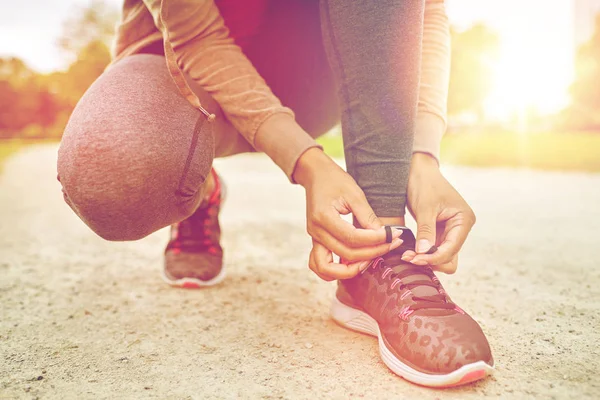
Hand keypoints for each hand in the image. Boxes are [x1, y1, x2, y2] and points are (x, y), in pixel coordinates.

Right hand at [293, 148, 403, 280]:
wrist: (315, 175)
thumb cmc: (335, 180)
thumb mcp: (355, 193)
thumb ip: (367, 216)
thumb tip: (382, 235)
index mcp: (323, 217)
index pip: (352, 238)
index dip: (375, 239)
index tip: (392, 234)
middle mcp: (316, 231)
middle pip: (345, 254)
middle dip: (372, 252)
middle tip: (391, 244)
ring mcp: (314, 238)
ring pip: (327, 268)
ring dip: (350, 270)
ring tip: (370, 261)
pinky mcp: (316, 241)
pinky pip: (319, 265)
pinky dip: (334, 271)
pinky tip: (353, 264)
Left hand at [403, 153, 475, 273]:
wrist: (417, 171)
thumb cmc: (424, 184)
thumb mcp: (425, 207)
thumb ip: (426, 231)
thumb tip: (424, 253)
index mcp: (464, 220)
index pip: (451, 248)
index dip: (433, 257)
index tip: (414, 259)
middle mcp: (461, 228)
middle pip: (450, 257)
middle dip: (431, 260)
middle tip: (409, 258)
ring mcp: (451, 231)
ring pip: (442, 256)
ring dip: (426, 259)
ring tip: (407, 255)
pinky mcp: (439, 232)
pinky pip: (434, 249)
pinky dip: (423, 253)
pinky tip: (409, 252)